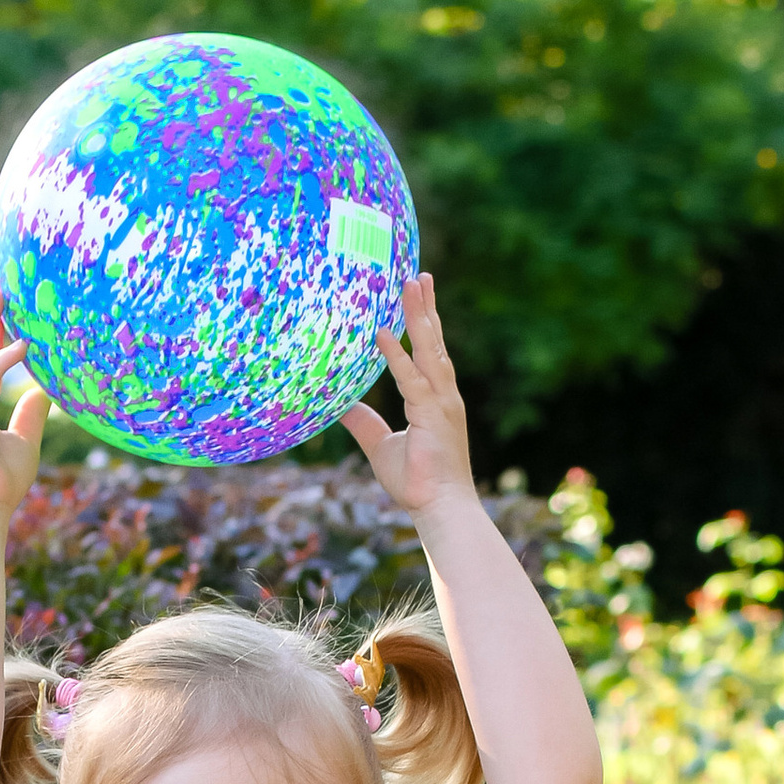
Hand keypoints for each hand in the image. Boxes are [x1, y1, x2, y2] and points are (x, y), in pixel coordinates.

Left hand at [339, 274, 475, 515]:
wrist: (440, 508)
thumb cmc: (417, 483)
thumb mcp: (381, 446)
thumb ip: (364, 424)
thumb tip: (339, 407)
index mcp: (435, 399)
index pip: (430, 352)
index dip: (424, 324)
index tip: (418, 295)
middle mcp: (443, 394)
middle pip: (434, 341)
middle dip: (425, 307)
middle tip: (417, 275)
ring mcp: (441, 402)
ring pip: (429, 349)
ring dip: (418, 316)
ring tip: (410, 283)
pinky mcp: (431, 414)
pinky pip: (410, 378)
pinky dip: (396, 355)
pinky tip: (382, 333)